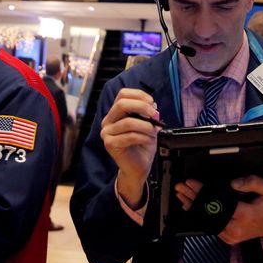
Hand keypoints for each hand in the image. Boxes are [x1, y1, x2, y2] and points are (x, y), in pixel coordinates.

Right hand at [100, 88, 160, 206]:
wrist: (137, 168)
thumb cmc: (141, 146)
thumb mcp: (146, 125)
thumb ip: (147, 114)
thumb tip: (152, 107)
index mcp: (116, 113)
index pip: (122, 94)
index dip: (139, 95)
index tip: (152, 103)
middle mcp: (108, 121)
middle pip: (122, 104)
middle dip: (142, 107)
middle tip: (155, 115)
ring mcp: (107, 133)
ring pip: (128, 122)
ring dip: (146, 127)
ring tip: (153, 133)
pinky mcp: (110, 144)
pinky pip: (129, 136)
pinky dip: (143, 137)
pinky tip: (149, 140)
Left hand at [175, 176, 262, 244]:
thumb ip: (251, 182)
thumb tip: (232, 183)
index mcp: (247, 215)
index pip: (219, 203)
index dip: (203, 192)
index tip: (192, 183)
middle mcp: (237, 228)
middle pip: (209, 212)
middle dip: (193, 197)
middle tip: (181, 186)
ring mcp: (231, 235)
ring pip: (207, 220)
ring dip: (193, 206)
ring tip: (181, 194)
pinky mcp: (227, 238)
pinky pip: (210, 225)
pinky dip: (199, 214)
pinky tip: (190, 205)